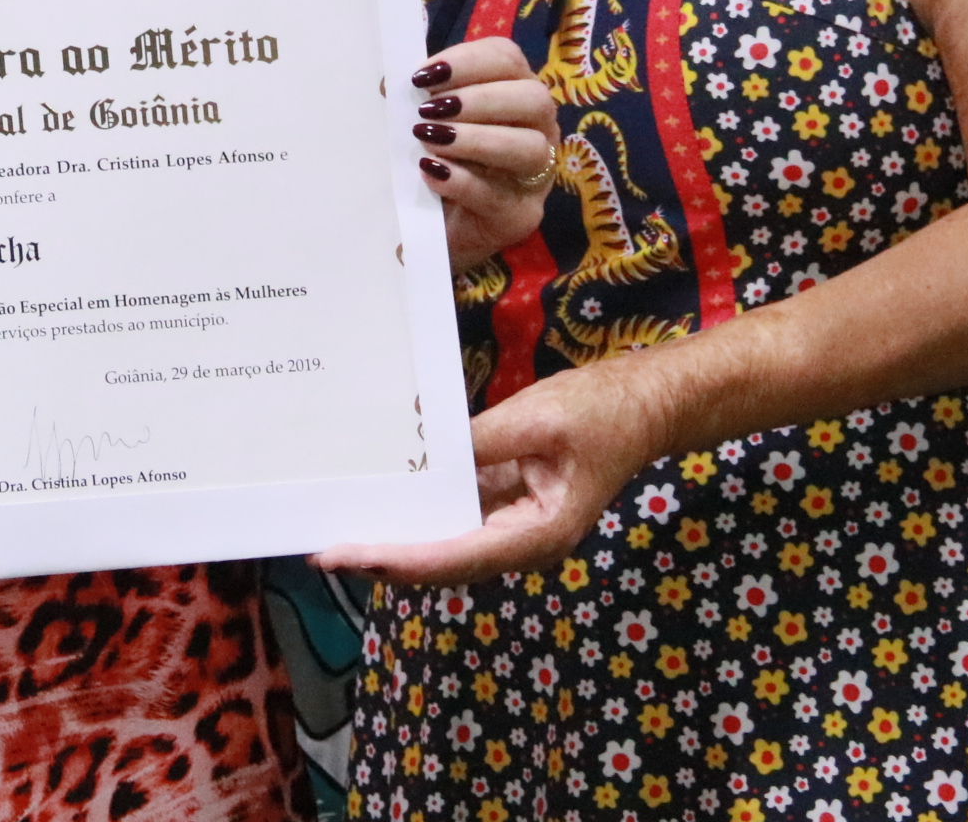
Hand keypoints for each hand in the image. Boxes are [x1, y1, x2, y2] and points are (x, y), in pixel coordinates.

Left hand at [315, 359, 666, 587]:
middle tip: (323, 548)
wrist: (645, 405)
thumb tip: (425, 457)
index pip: (454, 556)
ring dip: (396, 540)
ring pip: (444, 546)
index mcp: (537, 534)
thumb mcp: (537, 420)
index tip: (348, 555)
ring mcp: (513, 527)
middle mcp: (521, 543)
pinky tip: (382, 501)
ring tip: (338, 531)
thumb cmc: (600, 412)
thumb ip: (480, 442)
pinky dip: (418, 514)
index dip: (398, 558)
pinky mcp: (505, 505)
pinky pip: (454, 518)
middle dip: (384, 559)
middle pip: (442, 562)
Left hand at [410, 37, 558, 272]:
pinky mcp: (520, 215)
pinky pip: (499, 195)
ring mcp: (536, 175)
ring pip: (529, 147)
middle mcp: (538, 129)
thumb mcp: (426, 125)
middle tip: (428, 110)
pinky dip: (462, 181)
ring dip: (476, 139)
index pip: (509, 59)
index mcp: (515, 93)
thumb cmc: (438, 161)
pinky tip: (432, 173)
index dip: (467, 61)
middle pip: (533, 98)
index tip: (423, 76)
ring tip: (431, 140)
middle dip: (478, 99)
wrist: (439, 228)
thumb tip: (388, 88)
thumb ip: (414, 101)